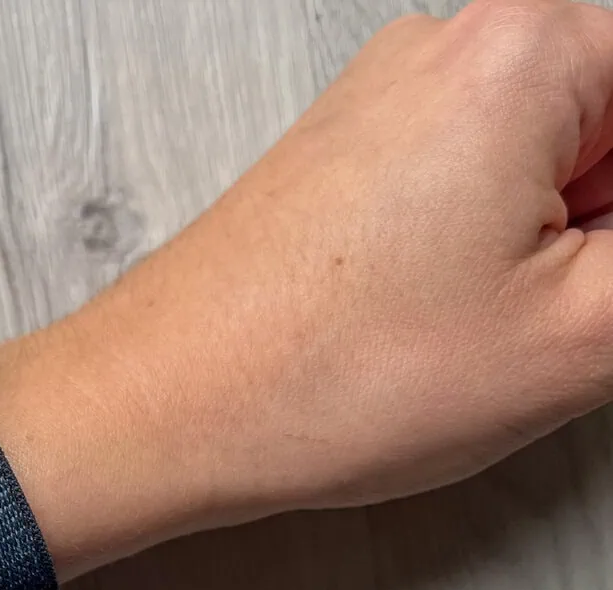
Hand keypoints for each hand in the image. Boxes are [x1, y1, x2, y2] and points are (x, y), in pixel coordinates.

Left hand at [78, 0, 612, 521]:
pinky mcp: (359, 152)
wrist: (158, 409)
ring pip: (563, 151)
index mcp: (532, 50)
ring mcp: (397, 97)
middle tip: (566, 314)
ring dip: (575, 241)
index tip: (601, 282)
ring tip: (501, 325)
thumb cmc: (322, 378)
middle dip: (611, 231)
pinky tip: (459, 316)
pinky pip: (490, 172)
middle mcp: (456, 45)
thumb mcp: (584, 331)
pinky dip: (514, 239)